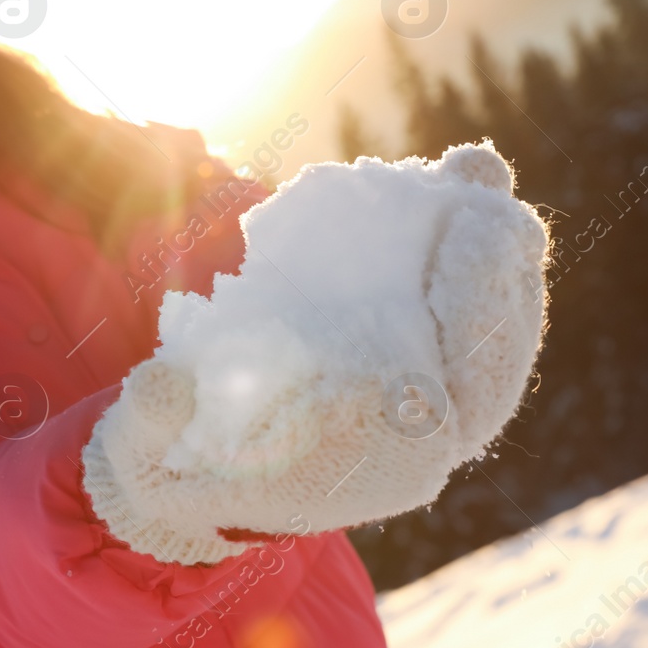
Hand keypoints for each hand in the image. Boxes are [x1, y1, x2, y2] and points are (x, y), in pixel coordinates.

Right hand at [80, 142, 550, 564]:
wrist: (190, 477)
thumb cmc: (175, 464)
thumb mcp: (147, 452)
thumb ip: (149, 424)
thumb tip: (164, 386)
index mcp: (384, 468)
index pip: (466, 393)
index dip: (478, 311)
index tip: (469, 232)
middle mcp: (425, 440)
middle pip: (498, 351)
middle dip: (500, 267)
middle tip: (483, 191)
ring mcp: (430, 398)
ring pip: (495, 323)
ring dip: (494, 246)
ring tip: (477, 170)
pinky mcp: (415, 356)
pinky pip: (461, 301)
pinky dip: (464, 241)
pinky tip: (458, 176)